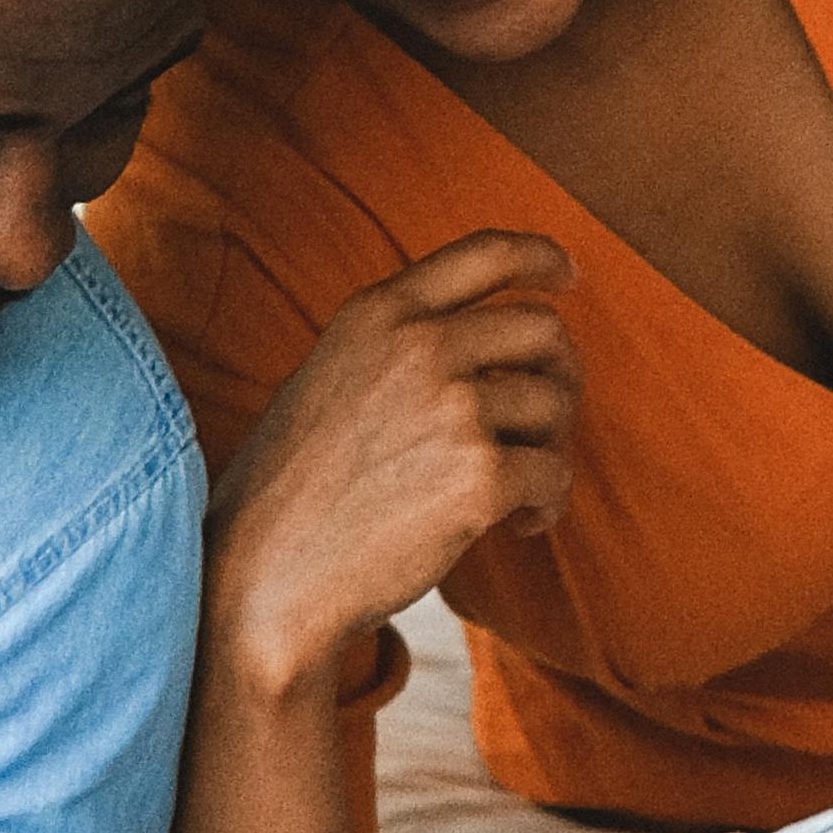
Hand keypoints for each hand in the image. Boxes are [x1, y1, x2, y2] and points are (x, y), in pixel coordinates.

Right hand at [206, 233, 581, 698]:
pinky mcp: (479, 475)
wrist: (264, 578)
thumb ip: (399, 349)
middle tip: (546, 425)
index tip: (568, 275)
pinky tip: (518, 526)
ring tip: (518, 491)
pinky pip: (555, 474)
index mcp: (378, 314)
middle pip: (543, 331)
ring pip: (556, 405)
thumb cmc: (292, 494)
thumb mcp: (330, 380)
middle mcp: (419, 346)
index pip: (485, 254)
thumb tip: (489, 352)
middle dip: (560, 376)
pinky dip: (548, 503)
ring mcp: (453, 407)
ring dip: (551, 448)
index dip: (540, 257)